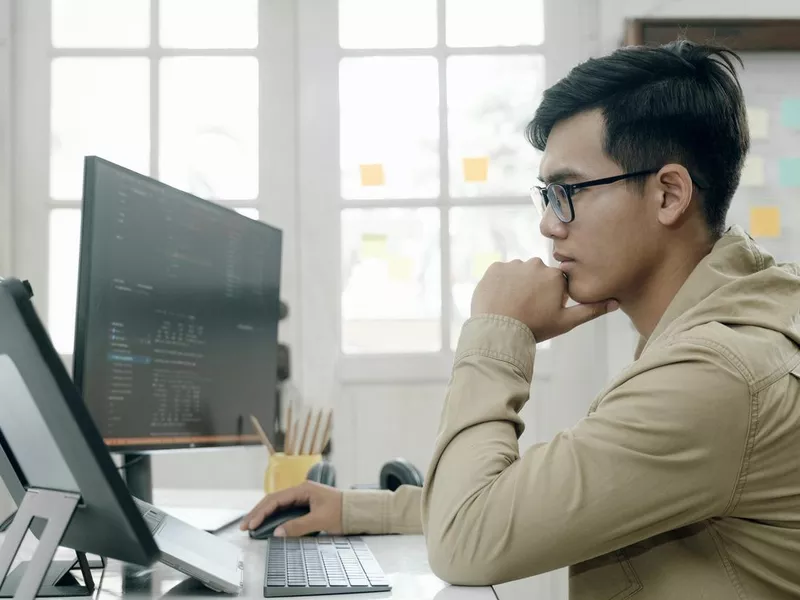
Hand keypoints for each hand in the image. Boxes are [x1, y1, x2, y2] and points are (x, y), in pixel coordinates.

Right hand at [240, 481, 343, 536]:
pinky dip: (274, 516)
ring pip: (278, 505)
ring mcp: (303, 497)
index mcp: (303, 489)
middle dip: (258, 512)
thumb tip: (277, 532)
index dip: (261, 512)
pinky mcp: (306, 505)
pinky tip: (267, 524)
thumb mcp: (320, 520)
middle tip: (244, 526)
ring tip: (251, 525)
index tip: (250, 523)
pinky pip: (285, 509)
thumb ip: (298, 526)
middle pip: (273, 500)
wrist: (359, 510)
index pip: (275, 499)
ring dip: (264, 514)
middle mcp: (301, 491)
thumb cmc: (343, 511)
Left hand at [471, 258, 617, 342]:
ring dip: (516, 284)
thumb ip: (590, 310)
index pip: (555, 281)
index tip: (541, 309)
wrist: (499, 332)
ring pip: (518, 272)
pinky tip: (500, 299)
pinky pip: (500, 272)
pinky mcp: (494, 268)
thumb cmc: (535, 328)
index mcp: (554, 276)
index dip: (549, 296)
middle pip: (537, 274)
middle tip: (526, 308)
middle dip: (533, 287)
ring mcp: (513, 265)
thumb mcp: (566, 322)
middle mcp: (536, 264)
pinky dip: (500, 283)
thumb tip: (616, 303)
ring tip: (511, 305)